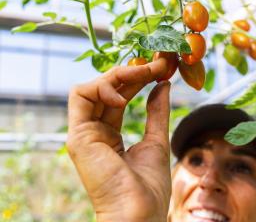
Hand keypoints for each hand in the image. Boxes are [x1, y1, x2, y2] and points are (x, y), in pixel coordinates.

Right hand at [67, 59, 171, 221]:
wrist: (139, 212)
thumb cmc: (148, 185)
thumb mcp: (156, 139)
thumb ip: (156, 112)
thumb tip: (162, 86)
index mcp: (108, 136)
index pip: (118, 98)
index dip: (136, 81)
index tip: (159, 70)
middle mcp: (93, 132)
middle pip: (106, 91)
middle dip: (131, 73)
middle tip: (156, 64)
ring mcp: (83, 133)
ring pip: (91, 88)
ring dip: (118, 75)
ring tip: (145, 72)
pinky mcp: (77, 136)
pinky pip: (80, 96)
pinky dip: (101, 88)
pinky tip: (124, 96)